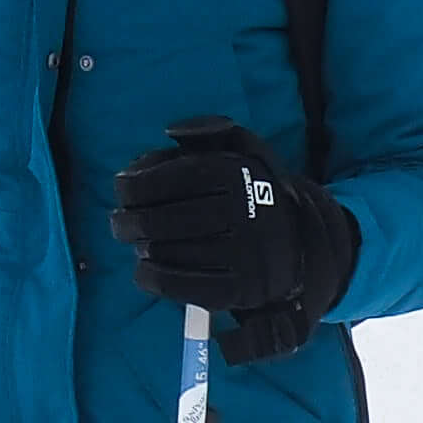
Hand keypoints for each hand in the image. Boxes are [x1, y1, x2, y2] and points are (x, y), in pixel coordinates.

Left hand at [110, 116, 356, 363]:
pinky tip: (144, 269)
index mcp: (237, 173)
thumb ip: (208, 133)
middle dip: (129, 221)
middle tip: (119, 223)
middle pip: (161, 219)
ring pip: (169, 252)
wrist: (303, 243)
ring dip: (142, 248)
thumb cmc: (256, 193)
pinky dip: (153, 278)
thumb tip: (172, 133)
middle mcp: (243, 211)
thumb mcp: (244, 150)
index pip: (169, 178)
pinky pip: (183, 286)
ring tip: (138, 243)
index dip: (133, 184)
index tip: (121, 189)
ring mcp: (244, 254)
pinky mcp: (242, 289)